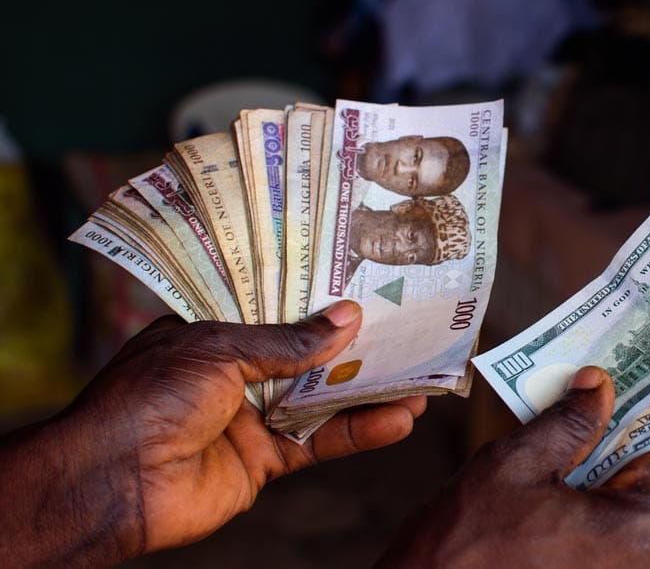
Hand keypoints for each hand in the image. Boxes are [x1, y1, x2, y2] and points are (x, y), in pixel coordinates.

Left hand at [0, 301, 425, 565]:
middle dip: (357, 346)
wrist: (112, 482)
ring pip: (324, 399)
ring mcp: (254, 416)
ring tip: (422, 377)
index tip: (368, 284)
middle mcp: (238, 372)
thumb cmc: (152, 396)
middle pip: (310, 355)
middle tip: (408, 331)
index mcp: (217, 331)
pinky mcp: (266, 460)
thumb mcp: (220, 349)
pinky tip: (399, 419)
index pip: (279, 309)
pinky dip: (360, 431)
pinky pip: (321, 443)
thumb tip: (348, 320)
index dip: (321, 299)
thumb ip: (288, 341)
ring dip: (370, 390)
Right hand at [376, 366, 649, 567]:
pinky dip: (577, 503)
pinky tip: (545, 478)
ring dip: (590, 469)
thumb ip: (568, 421)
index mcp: (634, 532)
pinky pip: (596, 536)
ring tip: (557, 430)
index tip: (624, 378)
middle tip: (584, 392)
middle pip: (640, 481)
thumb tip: (598, 384)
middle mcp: (637, 565)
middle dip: (610, 436)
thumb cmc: (465, 544)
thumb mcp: (516, 464)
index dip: (641, 410)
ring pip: (616, 508)